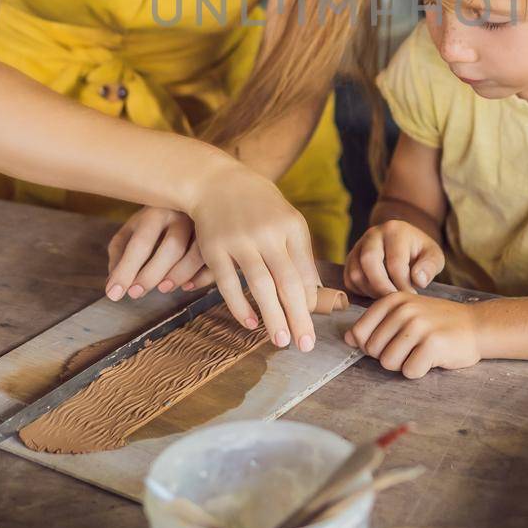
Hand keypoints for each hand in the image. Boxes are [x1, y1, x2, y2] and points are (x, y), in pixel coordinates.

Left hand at [105, 207, 213, 299]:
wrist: (189, 194)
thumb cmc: (155, 219)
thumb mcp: (133, 229)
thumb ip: (120, 253)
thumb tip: (113, 285)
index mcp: (156, 211)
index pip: (140, 243)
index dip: (126, 270)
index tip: (114, 293)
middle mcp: (183, 215)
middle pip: (172, 247)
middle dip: (152, 274)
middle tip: (136, 294)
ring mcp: (205, 225)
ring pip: (198, 254)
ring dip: (180, 275)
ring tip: (163, 289)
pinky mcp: (220, 237)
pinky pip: (216, 260)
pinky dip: (202, 277)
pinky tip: (188, 285)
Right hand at [186, 163, 319, 351]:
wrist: (215, 181)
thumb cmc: (258, 205)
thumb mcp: (286, 219)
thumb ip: (299, 253)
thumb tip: (313, 293)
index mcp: (291, 226)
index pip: (305, 272)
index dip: (310, 302)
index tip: (312, 326)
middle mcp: (268, 233)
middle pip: (287, 282)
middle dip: (298, 317)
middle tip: (305, 346)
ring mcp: (240, 240)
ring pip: (260, 286)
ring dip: (273, 317)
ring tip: (282, 341)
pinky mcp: (215, 249)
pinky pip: (228, 284)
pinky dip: (240, 306)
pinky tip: (251, 324)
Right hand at [344, 220, 444, 297]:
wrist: (405, 244)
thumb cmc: (421, 252)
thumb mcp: (434, 256)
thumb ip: (430, 267)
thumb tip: (418, 280)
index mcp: (395, 230)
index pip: (395, 262)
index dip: (403, 284)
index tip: (412, 295)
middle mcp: (373, 234)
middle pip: (369, 262)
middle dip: (382, 287)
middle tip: (394, 301)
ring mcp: (359, 246)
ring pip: (356, 273)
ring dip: (371, 291)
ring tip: (388, 297)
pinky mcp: (351, 259)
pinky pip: (349, 280)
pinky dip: (362, 291)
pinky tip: (378, 294)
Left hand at [344, 293, 481, 378]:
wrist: (476, 325)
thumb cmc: (438, 322)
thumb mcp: (406, 313)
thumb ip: (377, 323)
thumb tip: (347, 338)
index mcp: (392, 300)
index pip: (359, 333)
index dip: (372, 345)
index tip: (392, 340)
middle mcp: (403, 310)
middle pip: (372, 351)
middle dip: (389, 356)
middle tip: (412, 347)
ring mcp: (418, 326)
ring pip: (388, 363)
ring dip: (404, 364)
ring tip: (421, 351)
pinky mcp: (432, 344)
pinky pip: (409, 371)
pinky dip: (419, 371)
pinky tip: (432, 358)